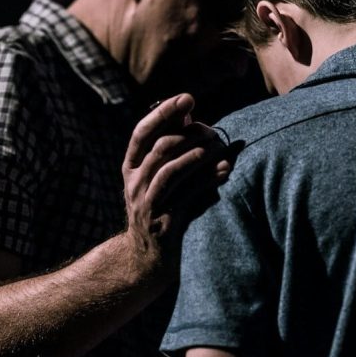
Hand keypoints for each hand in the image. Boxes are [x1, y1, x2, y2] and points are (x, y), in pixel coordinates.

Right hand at [121, 93, 232, 270]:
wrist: (147, 259)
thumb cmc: (161, 207)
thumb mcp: (158, 177)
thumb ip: (170, 147)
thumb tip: (188, 114)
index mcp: (131, 167)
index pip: (142, 132)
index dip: (163, 112)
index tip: (187, 97)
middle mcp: (134, 183)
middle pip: (160, 148)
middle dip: (189, 134)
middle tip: (212, 130)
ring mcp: (148, 204)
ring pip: (171, 170)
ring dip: (198, 154)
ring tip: (218, 146)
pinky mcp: (165, 222)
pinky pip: (187, 195)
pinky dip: (207, 179)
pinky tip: (224, 170)